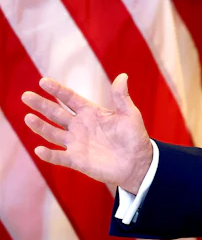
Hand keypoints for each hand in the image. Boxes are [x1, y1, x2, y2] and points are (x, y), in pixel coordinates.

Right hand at [21, 74, 152, 194]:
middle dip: (41, 105)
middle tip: (26, 96)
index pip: (70, 98)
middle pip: (56, 113)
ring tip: (28, 117)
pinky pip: (59, 157)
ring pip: (53, 133)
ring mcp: (76, 143)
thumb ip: (122, 97)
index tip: (43, 81)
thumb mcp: (130, 114)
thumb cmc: (134, 137)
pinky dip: (49, 155)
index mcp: (91, 112)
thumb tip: (123, 76)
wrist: (138, 163)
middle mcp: (80, 126)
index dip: (57, 90)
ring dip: (40, 127)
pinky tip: (39, 149)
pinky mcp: (76, 160)